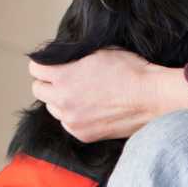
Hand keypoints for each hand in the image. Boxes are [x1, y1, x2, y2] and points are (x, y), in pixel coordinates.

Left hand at [27, 48, 187, 141]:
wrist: (152, 97)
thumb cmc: (131, 71)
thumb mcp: (100, 52)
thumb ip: (75, 56)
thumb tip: (63, 57)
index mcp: (64, 77)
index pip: (35, 68)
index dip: (43, 63)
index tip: (51, 63)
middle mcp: (63, 100)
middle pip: (38, 90)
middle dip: (48, 82)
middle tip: (64, 78)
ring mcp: (72, 120)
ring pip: (53, 108)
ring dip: (60, 100)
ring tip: (80, 94)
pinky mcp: (83, 134)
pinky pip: (68, 123)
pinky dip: (74, 116)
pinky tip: (90, 109)